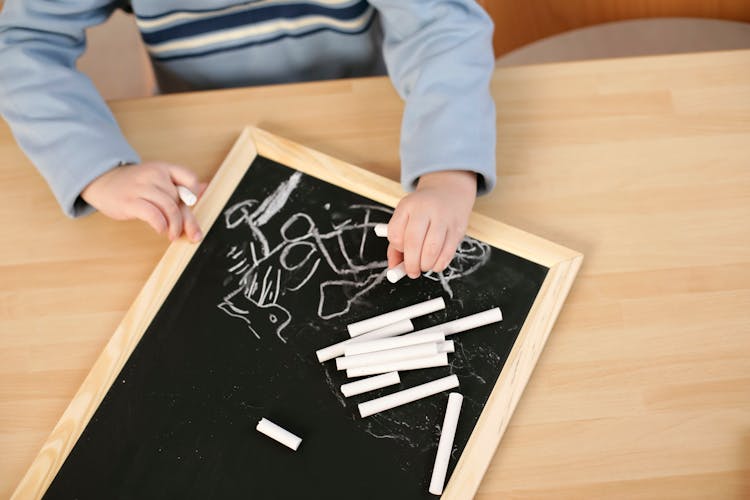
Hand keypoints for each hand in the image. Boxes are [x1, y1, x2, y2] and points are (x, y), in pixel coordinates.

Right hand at [81, 161, 206, 241]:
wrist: (104, 183)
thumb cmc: (135, 185)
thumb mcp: (159, 180)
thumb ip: (181, 187)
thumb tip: (205, 188)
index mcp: (164, 168)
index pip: (190, 177)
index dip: (194, 194)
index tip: (190, 207)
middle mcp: (154, 174)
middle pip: (179, 199)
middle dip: (185, 219)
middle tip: (188, 233)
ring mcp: (142, 187)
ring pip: (169, 207)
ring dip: (175, 225)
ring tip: (172, 234)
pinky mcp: (130, 201)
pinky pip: (153, 214)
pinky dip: (161, 225)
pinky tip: (160, 229)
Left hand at [386, 170, 475, 277]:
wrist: (449, 191)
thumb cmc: (423, 210)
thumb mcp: (405, 217)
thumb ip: (396, 244)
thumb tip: (394, 269)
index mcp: (408, 206)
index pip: (395, 233)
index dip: (396, 248)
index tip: (401, 251)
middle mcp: (425, 210)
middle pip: (413, 242)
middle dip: (411, 264)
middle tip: (412, 271)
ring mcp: (444, 219)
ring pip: (432, 250)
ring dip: (425, 265)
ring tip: (424, 265)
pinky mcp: (458, 229)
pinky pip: (447, 253)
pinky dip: (439, 264)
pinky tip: (435, 263)